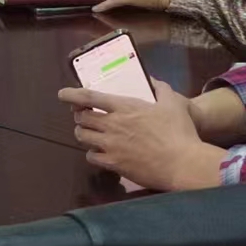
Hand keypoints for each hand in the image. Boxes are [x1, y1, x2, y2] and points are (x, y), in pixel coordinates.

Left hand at [57, 79, 226, 191]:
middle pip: (82, 118)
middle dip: (79, 116)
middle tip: (84, 117)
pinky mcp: (114, 164)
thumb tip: (152, 80)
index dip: (72, 95)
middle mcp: (112, 125)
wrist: (183, 164)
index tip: (62, 94)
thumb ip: (160, 88)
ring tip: (89, 133)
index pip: (89, 97)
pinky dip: (92, 153)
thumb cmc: (179, 132)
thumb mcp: (173, 103)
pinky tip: (99, 153)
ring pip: (83, 137)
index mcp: (124, 107)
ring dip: (83, 133)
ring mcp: (111, 145)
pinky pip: (91, 157)